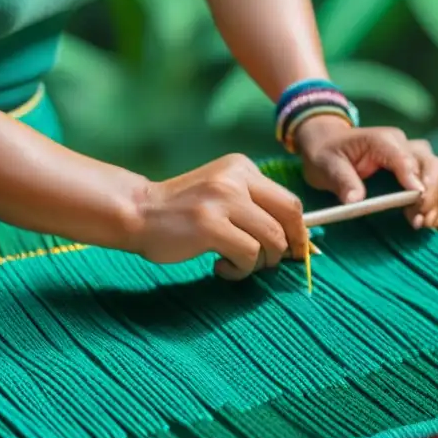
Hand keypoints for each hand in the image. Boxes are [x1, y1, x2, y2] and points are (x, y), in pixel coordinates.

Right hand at [131, 154, 307, 279]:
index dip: (300, 231)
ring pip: (271, 240)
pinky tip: (220, 268)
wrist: (137, 212)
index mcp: (242, 168)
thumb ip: (255, 208)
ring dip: (259, 263)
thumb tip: (300, 241)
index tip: (299, 252)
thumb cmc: (182, 212)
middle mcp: (235, 178)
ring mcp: (222, 199)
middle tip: (273, 264)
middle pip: (288, 217)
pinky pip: (248, 254)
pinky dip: (240, 270)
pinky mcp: (210, 224)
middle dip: (288, 247)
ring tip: (236, 264)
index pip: (289, 201)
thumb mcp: (222, 195)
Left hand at [295, 116, 437, 229]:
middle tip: (418, 222)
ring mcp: (417, 158)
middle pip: (435, 165)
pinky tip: (428, 218)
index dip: (415, 181)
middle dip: (432, 195)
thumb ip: (342, 180)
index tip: (416, 204)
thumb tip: (355, 200)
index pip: (407, 159)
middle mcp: (406, 146)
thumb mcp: (326, 165)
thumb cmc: (328, 153)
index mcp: (384, 140)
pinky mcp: (422, 172)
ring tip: (425, 223)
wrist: (331, 144)